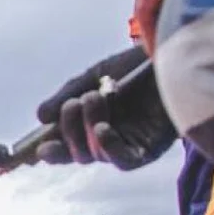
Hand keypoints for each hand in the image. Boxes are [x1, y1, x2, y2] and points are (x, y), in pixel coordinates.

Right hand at [35, 46, 175, 170]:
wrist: (174, 54)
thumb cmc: (137, 65)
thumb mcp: (95, 74)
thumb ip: (67, 94)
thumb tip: (42, 118)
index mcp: (94, 123)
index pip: (67, 146)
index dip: (52, 150)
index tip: (39, 147)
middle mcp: (110, 138)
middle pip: (77, 154)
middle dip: (67, 130)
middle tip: (74, 103)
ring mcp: (128, 144)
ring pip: (95, 155)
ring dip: (86, 127)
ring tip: (94, 97)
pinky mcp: (148, 148)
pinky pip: (122, 160)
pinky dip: (108, 147)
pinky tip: (103, 128)